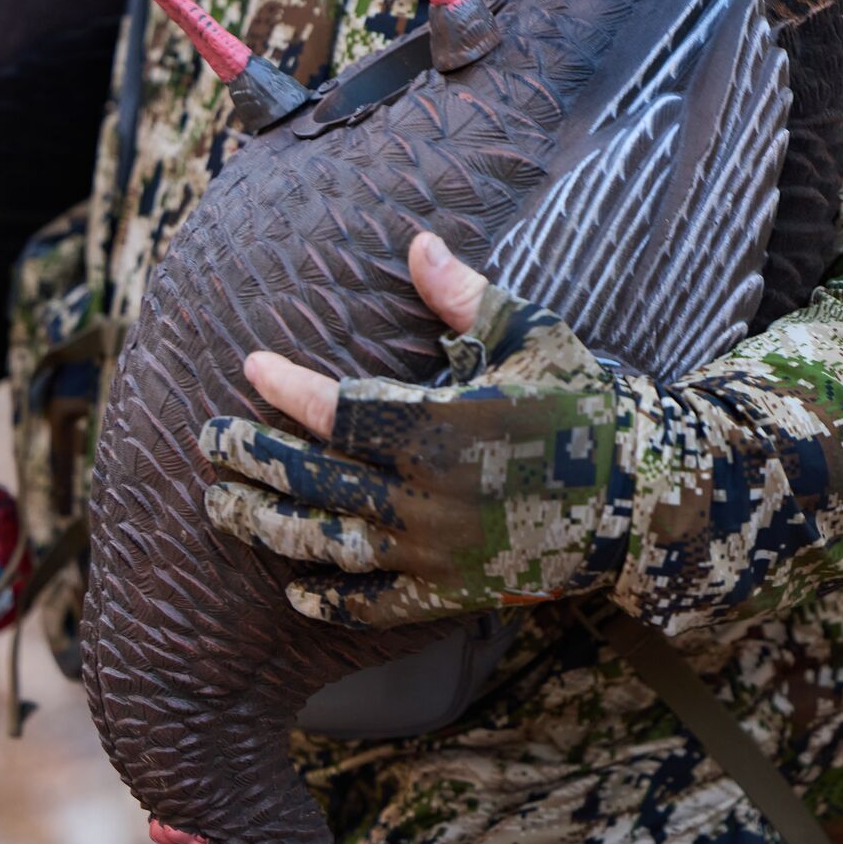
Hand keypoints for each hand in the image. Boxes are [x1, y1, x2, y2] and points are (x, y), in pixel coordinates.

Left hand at [198, 232, 631, 628]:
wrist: (636, 500)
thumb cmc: (579, 405)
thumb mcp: (532, 335)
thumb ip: (464, 295)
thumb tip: (415, 238)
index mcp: (442, 427)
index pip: (339, 408)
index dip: (286, 389)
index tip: (249, 368)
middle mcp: (427, 496)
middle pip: (313, 480)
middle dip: (252, 458)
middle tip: (207, 439)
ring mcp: (434, 554)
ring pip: (327, 544)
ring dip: (265, 525)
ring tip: (219, 505)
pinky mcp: (448, 595)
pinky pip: (372, 605)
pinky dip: (327, 596)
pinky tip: (292, 583)